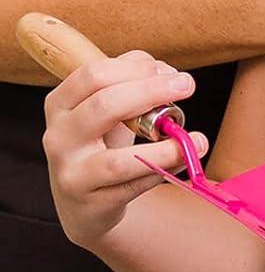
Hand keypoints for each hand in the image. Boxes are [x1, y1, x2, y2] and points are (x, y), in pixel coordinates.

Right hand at [41, 50, 206, 248]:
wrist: (85, 203)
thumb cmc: (102, 146)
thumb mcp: (109, 110)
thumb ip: (131, 81)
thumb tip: (166, 71)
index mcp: (60, 105)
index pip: (93, 75)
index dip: (135, 69)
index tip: (172, 72)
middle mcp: (59, 136)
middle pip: (104, 105)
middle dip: (151, 91)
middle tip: (187, 85)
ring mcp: (72, 172)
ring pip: (118, 160)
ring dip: (165, 149)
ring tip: (197, 140)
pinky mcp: (92, 203)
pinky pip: (134, 186)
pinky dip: (163, 172)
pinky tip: (182, 161)